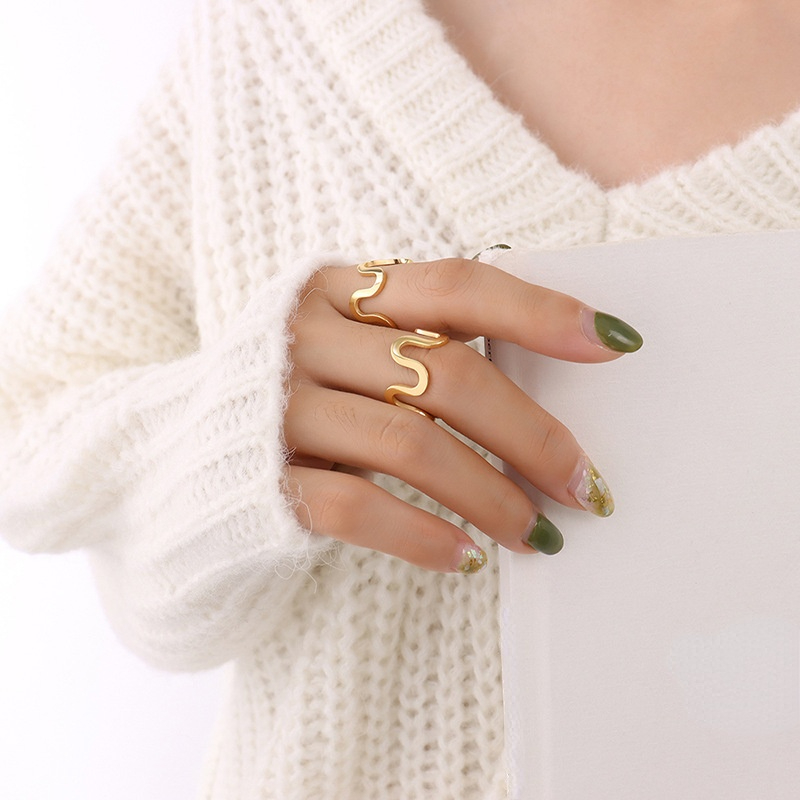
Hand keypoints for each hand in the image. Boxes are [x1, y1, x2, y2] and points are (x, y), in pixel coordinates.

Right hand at [285, 257, 641, 571]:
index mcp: (338, 289)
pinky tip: (466, 557)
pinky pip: (357, 506)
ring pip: (410, 446)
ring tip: (536, 535)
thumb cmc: (296, 394)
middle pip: (447, 375)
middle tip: (586, 487)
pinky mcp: (262, 478)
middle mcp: (306, 336)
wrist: (182, 456)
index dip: (538, 310)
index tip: (614, 344)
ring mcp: (279, 407)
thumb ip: (420, 345)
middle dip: (531, 435)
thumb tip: (547, 381)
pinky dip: (423, 536)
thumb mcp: (347, 347)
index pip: (455, 284)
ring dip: (490, 496)